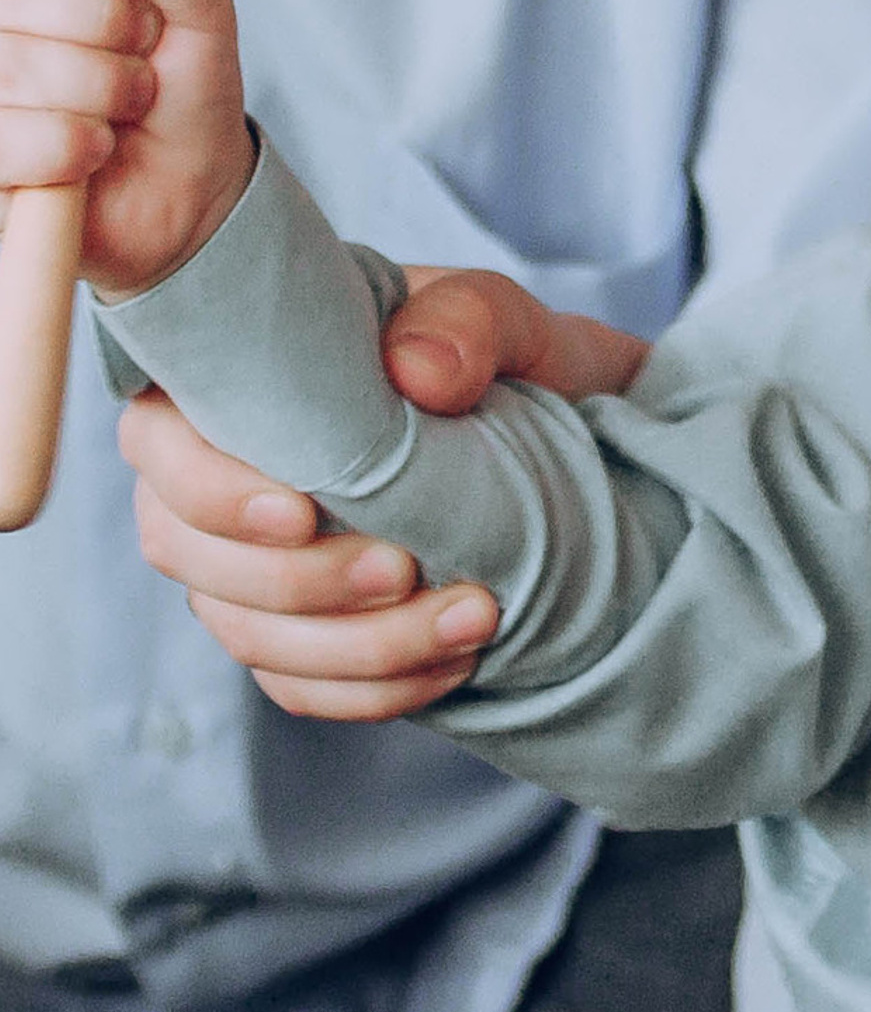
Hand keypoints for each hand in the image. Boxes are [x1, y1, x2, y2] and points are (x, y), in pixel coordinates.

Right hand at [0, 0, 249, 292]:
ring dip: (103, 89)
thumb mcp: (199, 2)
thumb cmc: (178, 79)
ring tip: (123, 99)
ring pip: (15, 65)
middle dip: (109, 23)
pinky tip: (93, 145)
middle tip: (137, 45)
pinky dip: (77, 145)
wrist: (186, 183)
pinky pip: (13, 137)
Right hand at [124, 264, 648, 718]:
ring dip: (356, 647)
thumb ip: (467, 322)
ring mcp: (253, 563)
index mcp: (237, 381)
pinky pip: (302, 686)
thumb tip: (416, 370)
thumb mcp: (507, 320)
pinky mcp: (303, 631)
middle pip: (185, 552)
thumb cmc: (511, 362)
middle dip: (294, 581)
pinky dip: (374, 690)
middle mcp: (221, 476)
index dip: (208, 491)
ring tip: (473, 617)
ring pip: (247, 632)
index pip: (158, 442)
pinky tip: (455, 664)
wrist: (570, 437)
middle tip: (405, 568)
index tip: (302, 513)